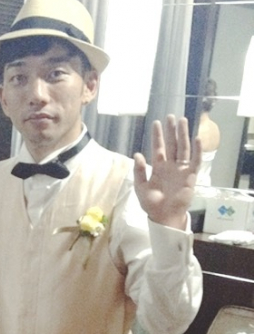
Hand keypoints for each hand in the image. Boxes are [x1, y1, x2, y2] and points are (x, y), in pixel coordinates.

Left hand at [133, 115, 201, 229]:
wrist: (163, 216)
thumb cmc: (151, 204)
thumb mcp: (140, 187)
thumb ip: (139, 171)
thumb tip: (137, 154)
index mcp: (158, 167)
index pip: (159, 147)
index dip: (158, 136)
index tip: (157, 123)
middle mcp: (170, 166)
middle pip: (172, 144)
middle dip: (171, 131)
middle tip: (171, 116)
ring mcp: (181, 170)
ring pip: (183, 148)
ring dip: (183, 135)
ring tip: (183, 121)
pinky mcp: (191, 176)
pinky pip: (195, 161)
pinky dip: (197, 150)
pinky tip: (197, 139)